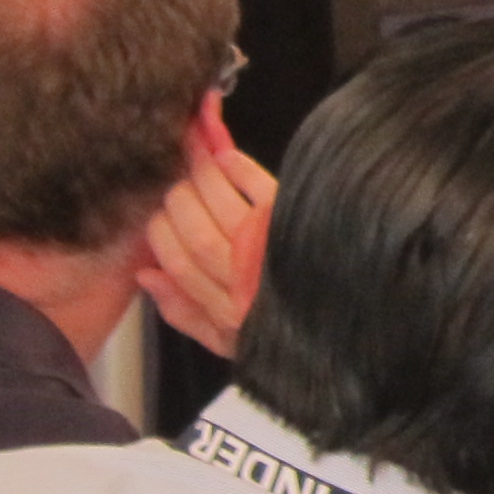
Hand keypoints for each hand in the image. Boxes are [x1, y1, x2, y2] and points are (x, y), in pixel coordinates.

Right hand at [133, 107, 275, 358]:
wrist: (349, 317)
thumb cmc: (280, 328)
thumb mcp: (227, 338)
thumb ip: (183, 311)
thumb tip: (145, 274)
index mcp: (227, 313)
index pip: (180, 267)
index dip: (161, 238)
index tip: (154, 216)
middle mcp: (246, 285)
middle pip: (197, 236)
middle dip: (178, 204)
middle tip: (173, 181)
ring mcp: (271, 251)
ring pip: (222, 210)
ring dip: (202, 177)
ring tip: (193, 155)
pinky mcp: (295, 222)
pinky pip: (261, 190)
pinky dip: (240, 170)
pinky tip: (226, 157)